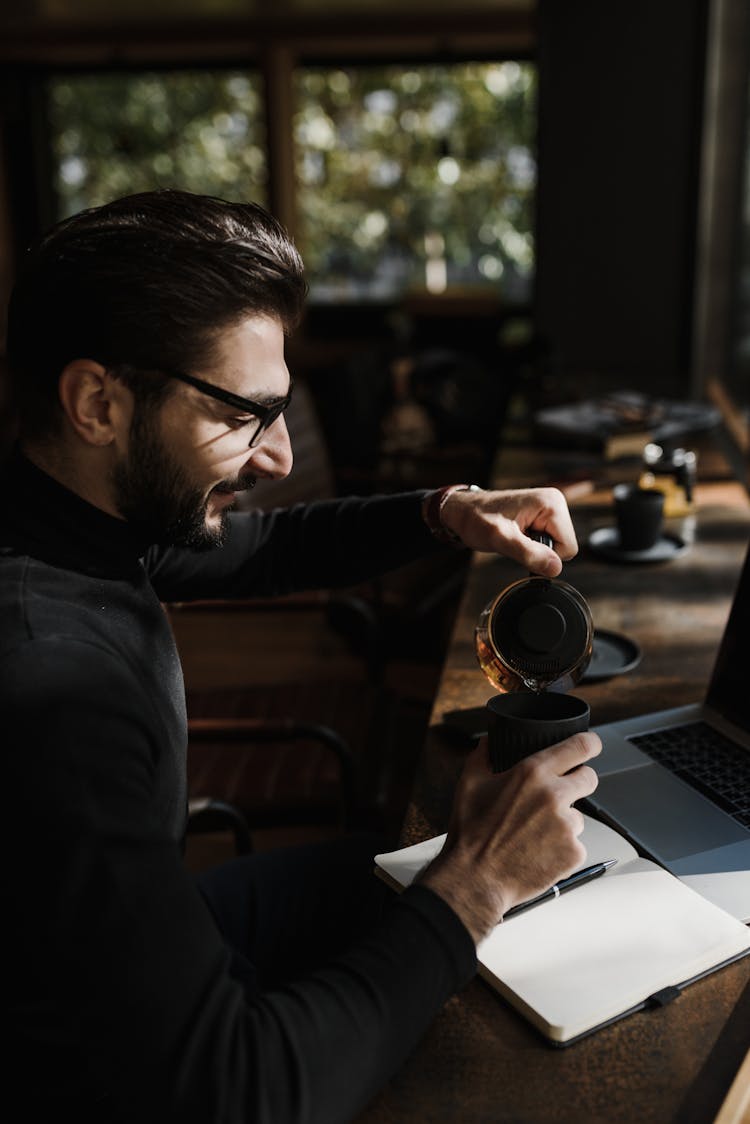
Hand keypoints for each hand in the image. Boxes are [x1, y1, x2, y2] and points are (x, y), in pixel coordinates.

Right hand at [418, 732, 600, 942]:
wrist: (476, 878)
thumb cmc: (471, 832)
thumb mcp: (469, 783)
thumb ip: (483, 755)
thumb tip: (490, 741)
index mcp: (532, 773)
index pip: (579, 747)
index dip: (590, 743)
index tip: (591, 745)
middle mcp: (554, 796)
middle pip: (589, 778)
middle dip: (578, 782)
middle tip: (558, 795)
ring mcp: (567, 826)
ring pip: (579, 815)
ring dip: (564, 820)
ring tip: (535, 832)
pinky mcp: (573, 853)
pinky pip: (576, 843)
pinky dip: (562, 847)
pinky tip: (539, 851)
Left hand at [439, 487, 577, 576]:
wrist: (462, 511)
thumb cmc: (476, 519)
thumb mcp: (500, 538)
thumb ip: (528, 553)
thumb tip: (555, 568)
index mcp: (551, 503)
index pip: (569, 547)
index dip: (545, 556)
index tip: (521, 546)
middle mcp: (554, 502)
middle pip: (565, 546)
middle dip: (540, 551)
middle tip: (515, 540)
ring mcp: (549, 508)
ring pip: (556, 546)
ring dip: (534, 549)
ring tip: (514, 536)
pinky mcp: (542, 516)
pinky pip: (547, 541)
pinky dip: (532, 544)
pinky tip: (517, 535)